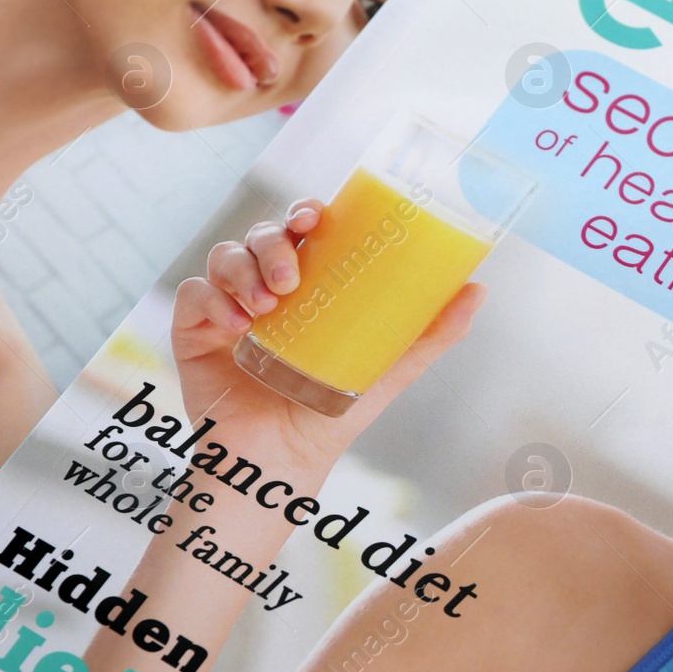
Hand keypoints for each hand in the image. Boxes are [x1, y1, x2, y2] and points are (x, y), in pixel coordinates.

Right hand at [172, 200, 483, 479]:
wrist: (282, 462)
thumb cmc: (334, 414)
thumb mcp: (388, 370)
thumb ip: (431, 334)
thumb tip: (479, 290)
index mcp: (312, 284)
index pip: (305, 228)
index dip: (305, 209)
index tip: (315, 215)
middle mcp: (268, 287)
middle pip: (264, 234)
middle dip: (274, 242)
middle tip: (291, 278)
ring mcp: (229, 306)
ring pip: (226, 255)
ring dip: (244, 269)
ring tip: (267, 305)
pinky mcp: (194, 330)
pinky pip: (193, 293)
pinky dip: (212, 299)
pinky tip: (235, 323)